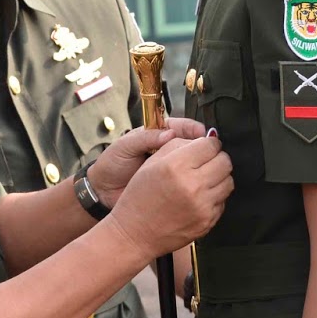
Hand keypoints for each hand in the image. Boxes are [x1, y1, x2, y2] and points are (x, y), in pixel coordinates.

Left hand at [87, 117, 208, 208]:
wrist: (103, 191)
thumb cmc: (112, 164)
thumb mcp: (125, 147)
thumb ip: (145, 138)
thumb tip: (170, 134)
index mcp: (158, 134)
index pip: (183, 127)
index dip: (195, 130)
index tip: (203, 135)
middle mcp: (169, 150)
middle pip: (193, 144)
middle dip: (204, 146)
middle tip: (213, 150)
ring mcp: (172, 169)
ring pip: (193, 163)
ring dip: (202, 164)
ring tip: (209, 166)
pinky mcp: (172, 185)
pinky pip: (188, 180)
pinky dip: (196, 181)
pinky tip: (202, 182)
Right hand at [102, 132, 231, 264]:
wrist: (135, 233)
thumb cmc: (139, 197)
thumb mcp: (151, 163)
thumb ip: (178, 145)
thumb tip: (205, 139)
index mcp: (176, 166)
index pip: (211, 145)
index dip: (209, 143)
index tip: (205, 147)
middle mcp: (192, 185)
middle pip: (225, 161)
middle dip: (217, 158)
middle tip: (205, 162)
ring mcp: (202, 206)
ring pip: (228, 181)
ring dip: (218, 177)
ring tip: (202, 180)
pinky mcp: (208, 221)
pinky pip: (223, 201)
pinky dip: (215, 197)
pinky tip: (198, 198)